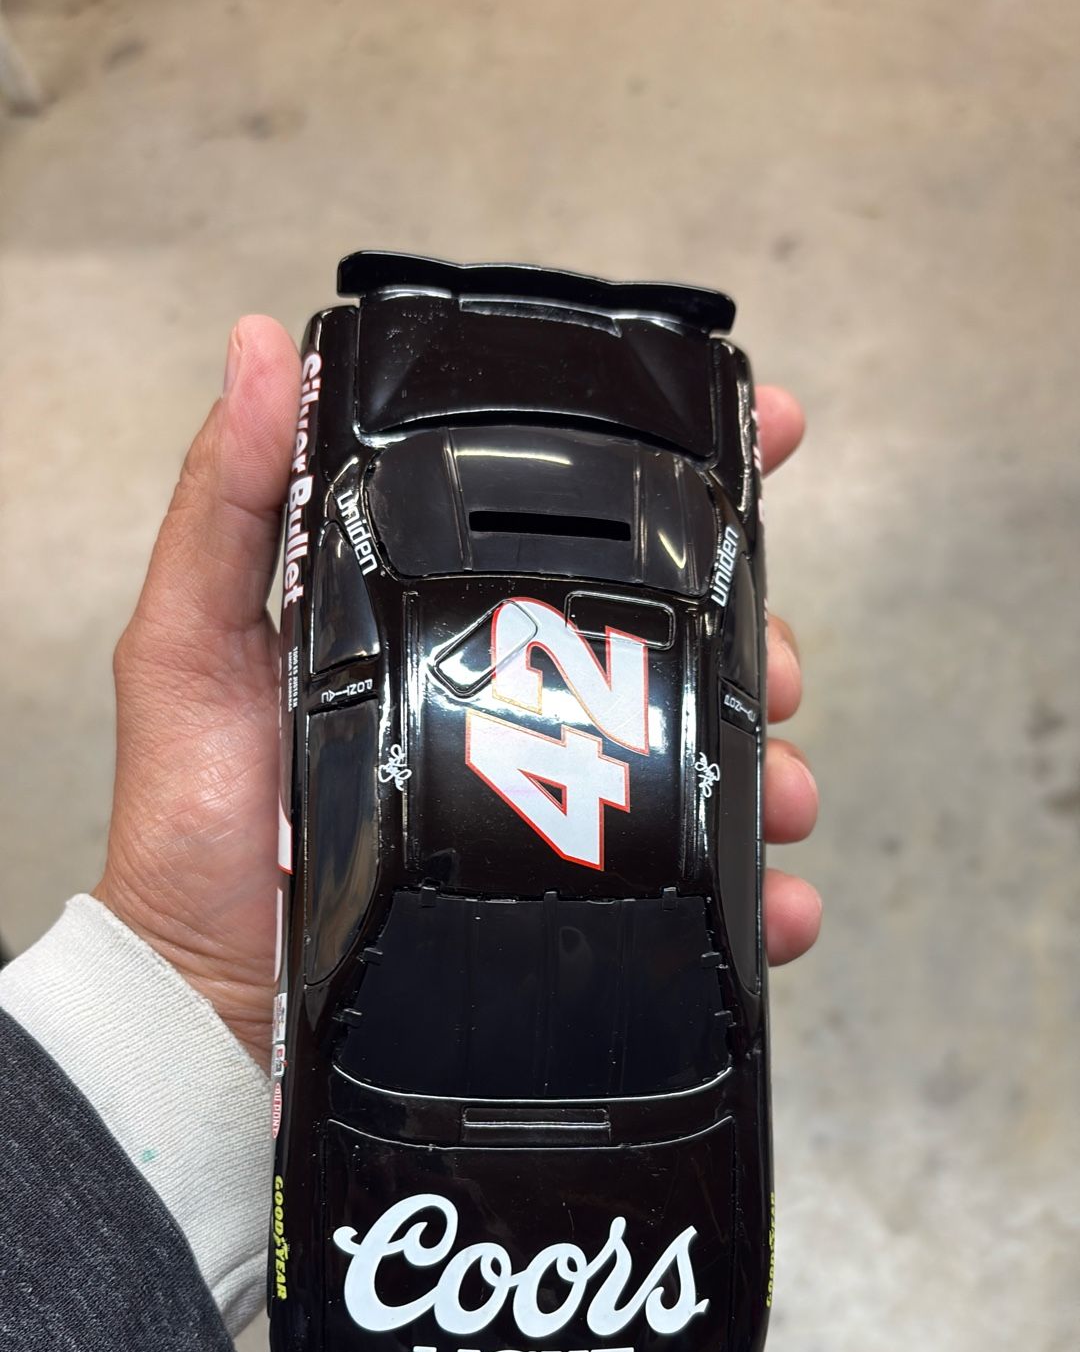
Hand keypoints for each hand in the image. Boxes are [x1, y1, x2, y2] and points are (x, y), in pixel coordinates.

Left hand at [95, 325, 818, 1071]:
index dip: (682, 476)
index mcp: (442, 623)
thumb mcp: (187, 645)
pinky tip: (776, 900)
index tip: (777, 435)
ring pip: (704, 757)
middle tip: (775, 664)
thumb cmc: (189, 828)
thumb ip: (225, 506)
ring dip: (769, 763)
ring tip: (780, 789)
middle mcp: (509, 702)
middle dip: (754, 638)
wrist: (207, 1005)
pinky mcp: (563, 902)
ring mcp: (545, 803)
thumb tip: (256, 346)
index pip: (575, 525)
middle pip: (673, 637)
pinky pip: (689, 893)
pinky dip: (757, 894)